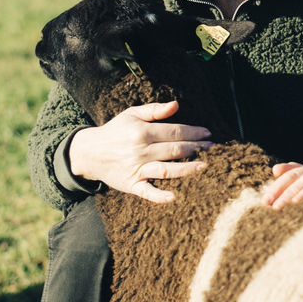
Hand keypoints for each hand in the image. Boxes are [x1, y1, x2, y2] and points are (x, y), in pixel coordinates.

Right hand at [67, 100, 212, 203]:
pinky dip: (159, 195)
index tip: (208, 134)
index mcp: (142, 132)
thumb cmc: (115, 131)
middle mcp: (140, 151)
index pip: (174, 131)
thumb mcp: (131, 114)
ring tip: (204, 166)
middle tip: (213, 148)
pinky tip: (174, 196)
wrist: (89, 152)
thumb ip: (154, 110)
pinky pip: (146, 192)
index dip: (193, 132)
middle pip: (174, 149)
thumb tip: (176, 105)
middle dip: (196, 148)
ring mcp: (136, 169)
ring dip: (186, 169)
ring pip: (165, 169)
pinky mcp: (130, 185)